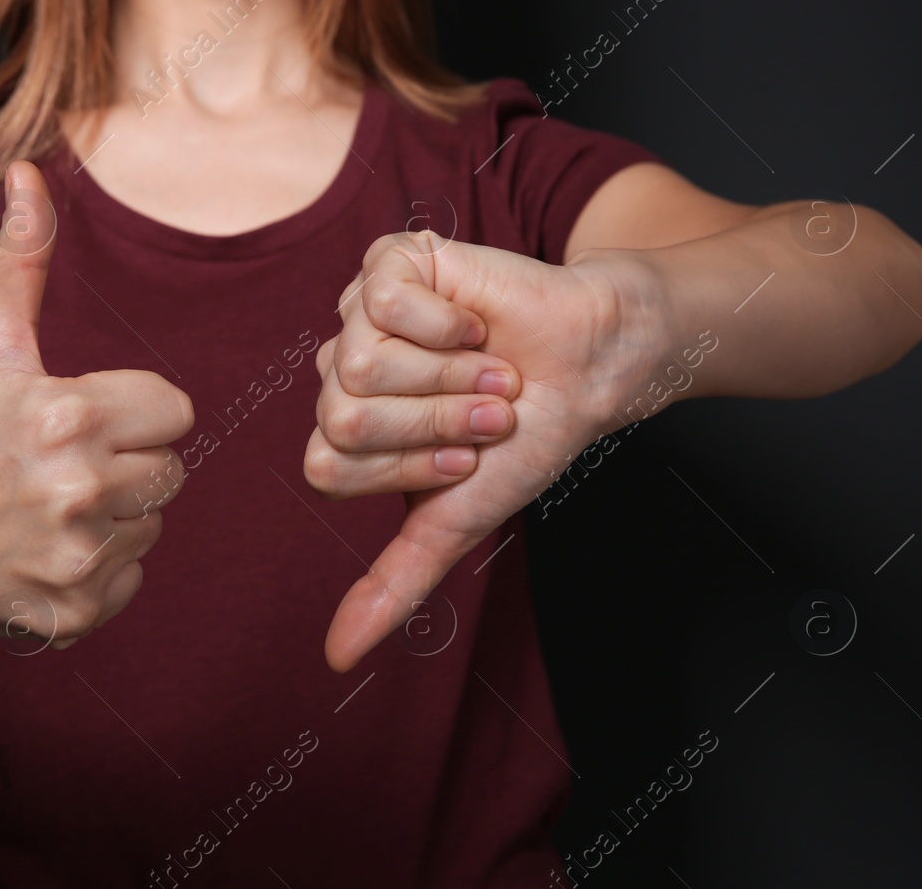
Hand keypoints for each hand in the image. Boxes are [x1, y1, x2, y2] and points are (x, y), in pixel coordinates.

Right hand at [0, 161, 194, 649]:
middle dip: (124, 461)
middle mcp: (76, 491)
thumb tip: (30, 170)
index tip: (77, 417)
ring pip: (154, 525)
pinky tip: (42, 551)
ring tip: (44, 506)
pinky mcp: (69, 615)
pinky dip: (99, 570)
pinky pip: (133, 581)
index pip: (175, 409)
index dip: (131, 410)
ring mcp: (73, 560)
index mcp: (67, 414)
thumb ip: (23, 257)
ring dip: (114, 516)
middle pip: (170, 469)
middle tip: (55, 464)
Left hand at [305, 230, 664, 670]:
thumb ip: (393, 586)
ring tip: (490, 370)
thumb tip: (337, 658)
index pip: (329, 466)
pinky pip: (384, 301)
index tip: (467, 458)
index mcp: (345, 431)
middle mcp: (340, 372)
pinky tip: (474, 323)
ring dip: (447, 377)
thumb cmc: (526, 438)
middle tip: (486, 411)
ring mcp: (357, 314)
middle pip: (341, 416)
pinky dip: (448, 324)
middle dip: (434, 423)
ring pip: (359, 362)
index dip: (408, 467)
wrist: (592, 367)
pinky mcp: (387, 264)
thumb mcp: (455, 521)